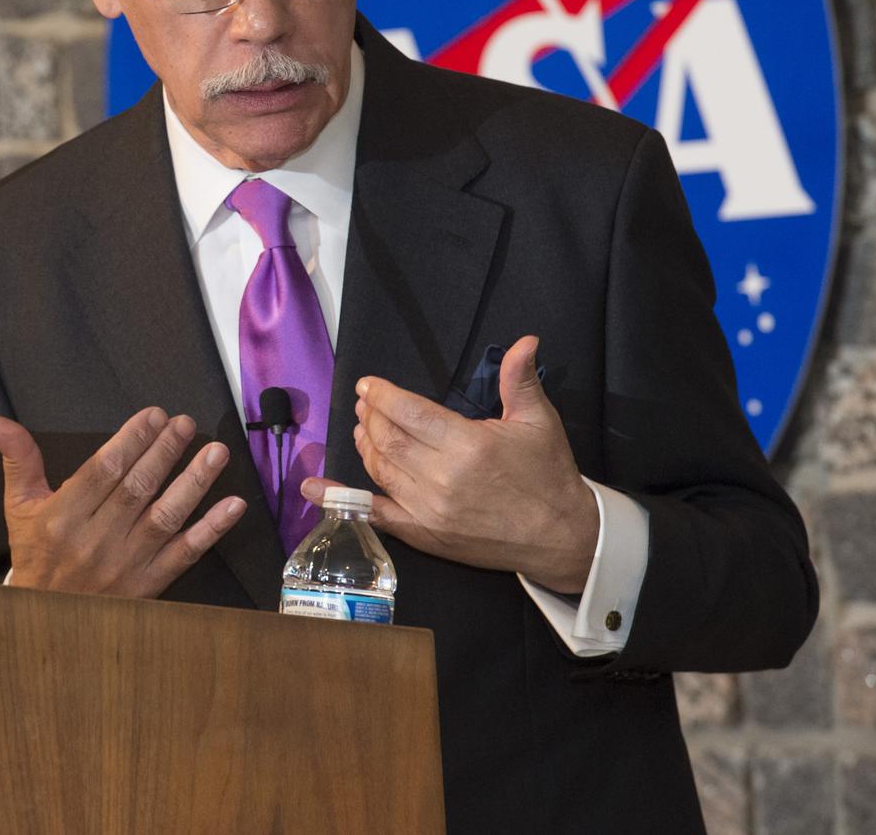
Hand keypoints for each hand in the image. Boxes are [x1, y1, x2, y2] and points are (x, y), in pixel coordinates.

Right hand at [0, 406, 246, 597]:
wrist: (45, 618)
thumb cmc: (36, 553)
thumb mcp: (20, 505)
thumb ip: (17, 458)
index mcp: (62, 517)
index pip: (103, 472)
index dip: (131, 441)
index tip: (155, 416)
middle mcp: (94, 541)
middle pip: (137, 489)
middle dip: (165, 452)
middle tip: (186, 424)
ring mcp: (125, 565)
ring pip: (165, 518)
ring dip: (194, 483)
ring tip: (216, 452)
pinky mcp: (149, 585)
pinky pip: (184, 554)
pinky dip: (211, 530)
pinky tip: (233, 506)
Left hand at [304, 335, 598, 592]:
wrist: (561, 537)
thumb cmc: (548, 474)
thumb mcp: (539, 421)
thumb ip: (520, 378)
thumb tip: (525, 339)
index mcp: (468, 445)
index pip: (409, 412)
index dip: (382, 395)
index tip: (368, 385)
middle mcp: (443, 478)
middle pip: (388, 439)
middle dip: (370, 416)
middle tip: (364, 402)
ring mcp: (429, 510)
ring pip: (380, 469)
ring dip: (364, 445)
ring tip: (362, 427)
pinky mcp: (424, 534)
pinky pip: (375, 514)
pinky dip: (341, 498)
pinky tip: (314, 487)